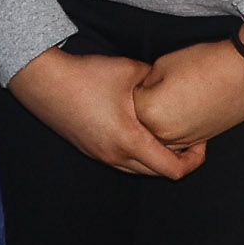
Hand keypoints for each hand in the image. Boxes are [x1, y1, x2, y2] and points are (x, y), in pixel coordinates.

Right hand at [9, 49, 204, 177]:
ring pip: (139, 170)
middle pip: (158, 173)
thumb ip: (157, 80)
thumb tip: (172, 83)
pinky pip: (122, 162)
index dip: (195, 160)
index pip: (173, 169)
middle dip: (178, 159)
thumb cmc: (86, 75)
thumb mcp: (130, 70)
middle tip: (188, 139)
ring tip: (164, 135)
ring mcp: (100, 155)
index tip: (200, 141)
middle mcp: (116, 156)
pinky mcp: (89, 150)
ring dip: (155, 158)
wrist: (42, 80)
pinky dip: (136, 153)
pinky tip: (137, 130)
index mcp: (130, 141)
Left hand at [130, 34, 243, 153]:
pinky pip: (177, 140)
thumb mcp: (161, 65)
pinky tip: (184, 108)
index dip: (139, 86)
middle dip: (147, 106)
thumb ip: (144, 84)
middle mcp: (163, 133)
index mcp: (149, 111)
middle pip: (141, 122)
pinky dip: (175, 127)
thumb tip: (141, 94)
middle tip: (165, 87)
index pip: (129, 101)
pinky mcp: (199, 141)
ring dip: (160, 120)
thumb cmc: (203, 63)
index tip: (150, 77)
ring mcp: (183, 140)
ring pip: (158, 135)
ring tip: (176, 97)